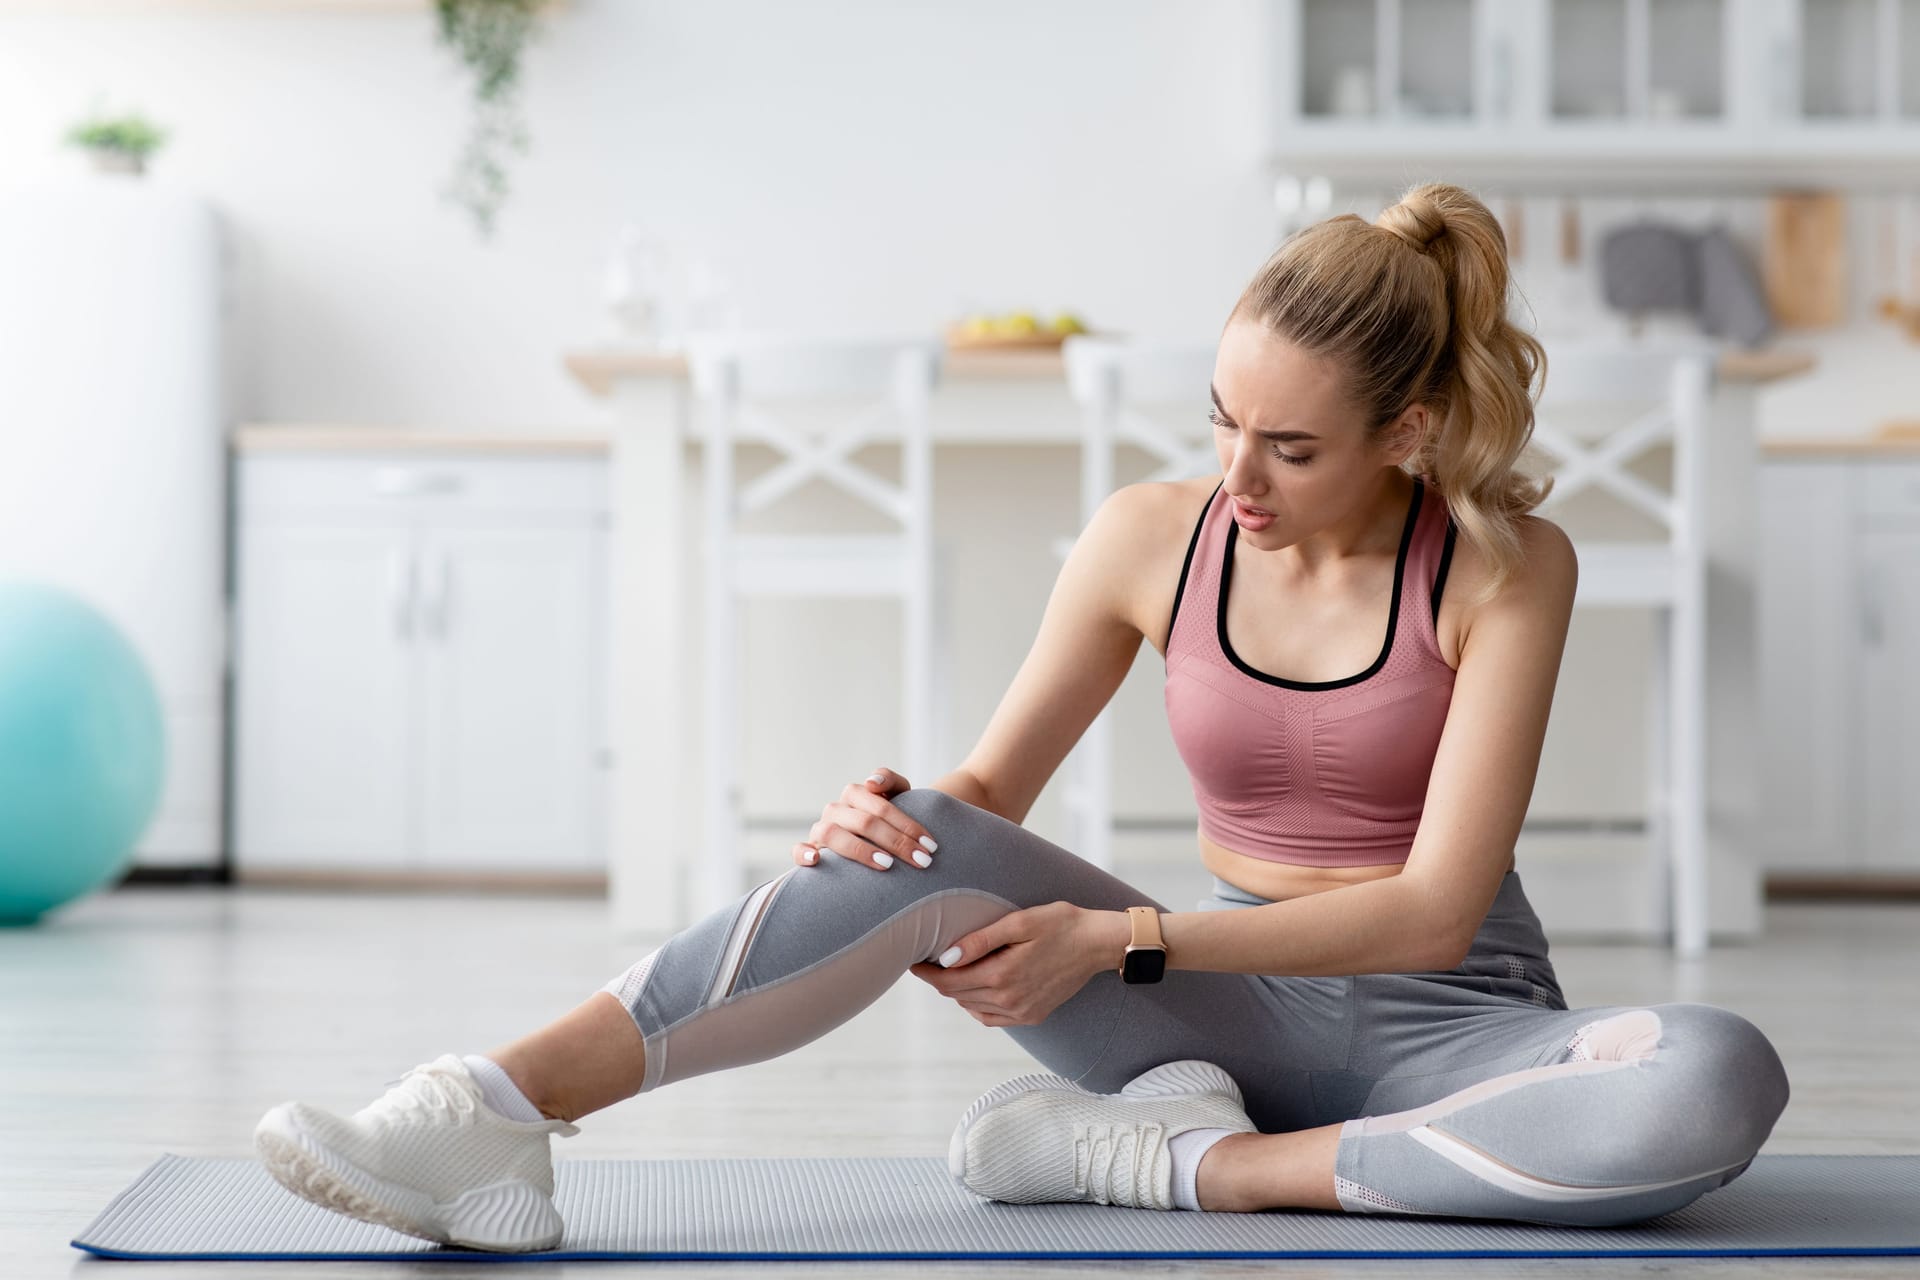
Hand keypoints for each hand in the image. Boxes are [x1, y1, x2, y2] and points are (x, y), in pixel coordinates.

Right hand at [792, 766, 938, 871]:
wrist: (875, 838)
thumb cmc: (889, 819)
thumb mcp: (897, 795)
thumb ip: (891, 781)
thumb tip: (871, 783)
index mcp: (856, 795)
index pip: (881, 807)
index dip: (907, 825)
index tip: (930, 845)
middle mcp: (837, 810)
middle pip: (865, 822)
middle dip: (897, 842)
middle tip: (922, 861)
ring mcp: (821, 829)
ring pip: (833, 833)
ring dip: (861, 849)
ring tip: (887, 864)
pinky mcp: (811, 848)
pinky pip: (798, 849)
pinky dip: (803, 853)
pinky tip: (816, 860)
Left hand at [908, 901, 1106, 1026]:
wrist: (1098, 943)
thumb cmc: (1061, 924)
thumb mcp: (1018, 923)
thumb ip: (980, 940)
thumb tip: (945, 957)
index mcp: (1002, 975)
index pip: (948, 981)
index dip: (926, 973)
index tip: (913, 961)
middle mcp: (1009, 1000)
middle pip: (957, 994)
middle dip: (939, 979)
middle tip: (929, 960)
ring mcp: (1022, 1012)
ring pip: (972, 1007)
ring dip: (958, 991)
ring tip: (952, 970)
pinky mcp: (1032, 1016)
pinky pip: (992, 1018)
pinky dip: (977, 1005)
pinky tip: (978, 987)